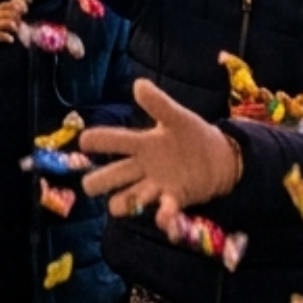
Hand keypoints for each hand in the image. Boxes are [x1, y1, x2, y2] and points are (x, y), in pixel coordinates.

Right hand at [0, 0, 29, 58]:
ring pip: (2, 22)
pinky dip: (5, 37)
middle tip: (22, 21)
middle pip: (6, 12)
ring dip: (12, 24)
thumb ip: (3, 18)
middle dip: (16, 15)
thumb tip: (20, 16)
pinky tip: (11, 40)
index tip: (28, 6)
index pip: (6, 4)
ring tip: (17, 29)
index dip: (18, 3)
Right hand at [82, 78, 242, 215]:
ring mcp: (155, 186)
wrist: (218, 158)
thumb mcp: (177, 117)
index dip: (96, 140)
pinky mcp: (174, 200)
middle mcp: (142, 167)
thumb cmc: (192, 135)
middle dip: (97, 182)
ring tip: (133, 202)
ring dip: (126, 203)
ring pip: (126, 200)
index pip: (113, 141)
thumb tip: (138, 84)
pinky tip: (166, 217)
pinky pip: (164, 213)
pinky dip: (164, 219)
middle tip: (91, 185)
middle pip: (110, 177)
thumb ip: (158, 103)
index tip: (84, 141)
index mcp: (142, 144)